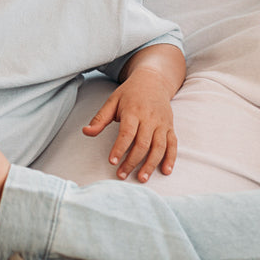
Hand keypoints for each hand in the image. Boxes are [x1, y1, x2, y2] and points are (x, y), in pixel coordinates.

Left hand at [82, 67, 177, 181]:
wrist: (154, 80)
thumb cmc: (130, 93)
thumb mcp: (112, 101)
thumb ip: (100, 118)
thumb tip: (85, 132)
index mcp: (133, 111)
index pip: (127, 133)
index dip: (119, 148)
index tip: (112, 161)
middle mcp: (150, 118)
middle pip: (142, 144)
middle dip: (132, 161)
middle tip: (121, 175)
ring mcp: (162, 124)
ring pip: (159, 147)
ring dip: (151, 164)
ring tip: (141, 178)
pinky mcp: (170, 127)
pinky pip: (173, 144)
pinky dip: (171, 158)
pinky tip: (166, 171)